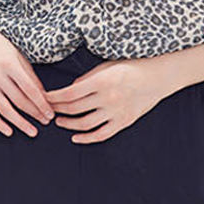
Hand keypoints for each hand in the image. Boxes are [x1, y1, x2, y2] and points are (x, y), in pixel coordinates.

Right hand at [0, 13, 54, 138]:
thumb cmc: (1, 47)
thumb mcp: (19, 57)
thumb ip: (30, 76)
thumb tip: (44, 96)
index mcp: (9, 64)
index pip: (29, 89)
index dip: (41, 103)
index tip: (51, 113)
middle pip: (19, 101)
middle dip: (34, 113)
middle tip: (46, 122)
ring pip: (4, 109)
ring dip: (20, 123)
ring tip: (32, 131)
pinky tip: (9, 131)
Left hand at [44, 57, 169, 143]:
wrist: (159, 76)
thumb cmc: (132, 66)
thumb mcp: (107, 65)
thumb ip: (87, 78)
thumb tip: (69, 90)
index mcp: (102, 80)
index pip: (69, 93)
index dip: (53, 98)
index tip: (43, 98)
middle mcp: (108, 97)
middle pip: (74, 109)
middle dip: (57, 110)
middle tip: (47, 110)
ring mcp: (116, 112)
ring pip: (84, 124)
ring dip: (68, 124)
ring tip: (59, 122)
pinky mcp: (124, 122)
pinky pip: (101, 135)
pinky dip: (86, 139)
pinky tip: (75, 137)